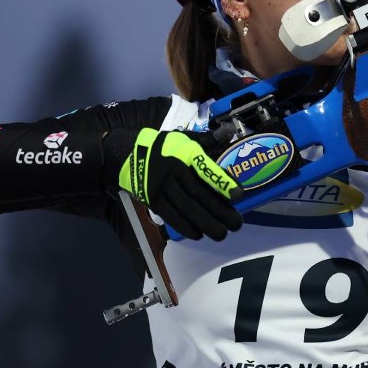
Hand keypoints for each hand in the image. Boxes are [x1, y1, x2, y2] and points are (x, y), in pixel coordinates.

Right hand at [103, 128, 242, 240]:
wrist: (129, 154)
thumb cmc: (166, 147)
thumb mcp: (186, 138)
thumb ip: (209, 140)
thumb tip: (229, 132)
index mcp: (187, 154)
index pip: (206, 169)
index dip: (222, 182)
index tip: (239, 195)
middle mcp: (175, 171)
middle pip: (200, 194)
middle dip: (220, 211)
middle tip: (237, 224)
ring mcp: (162, 187)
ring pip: (186, 208)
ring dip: (206, 224)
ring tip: (222, 234)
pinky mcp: (152, 200)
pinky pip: (170, 216)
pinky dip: (185, 227)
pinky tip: (199, 234)